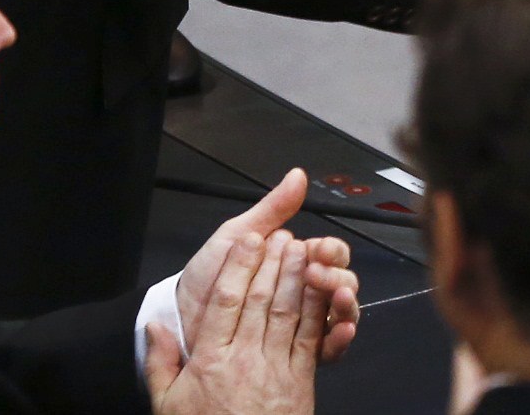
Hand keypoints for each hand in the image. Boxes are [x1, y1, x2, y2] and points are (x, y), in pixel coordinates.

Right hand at [148, 227, 327, 414]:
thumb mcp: (167, 405)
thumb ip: (160, 363)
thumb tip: (153, 327)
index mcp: (210, 360)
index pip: (224, 302)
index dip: (238, 267)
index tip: (246, 241)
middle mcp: (243, 358)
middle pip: (259, 300)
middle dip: (271, 263)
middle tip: (279, 235)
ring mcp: (274, 368)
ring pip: (286, 313)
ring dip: (295, 278)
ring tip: (301, 249)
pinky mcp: (300, 380)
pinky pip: (309, 338)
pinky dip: (316, 310)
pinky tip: (321, 289)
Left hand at [179, 170, 360, 366]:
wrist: (183, 319)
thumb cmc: (208, 277)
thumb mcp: (238, 236)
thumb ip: (272, 209)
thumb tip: (298, 175)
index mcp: (296, 262)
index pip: (331, 253)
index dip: (331, 249)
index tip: (318, 247)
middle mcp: (306, 292)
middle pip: (343, 281)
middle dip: (337, 275)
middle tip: (316, 273)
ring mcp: (306, 324)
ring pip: (342, 313)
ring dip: (346, 303)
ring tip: (337, 298)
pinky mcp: (299, 354)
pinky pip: (330, 349)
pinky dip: (341, 339)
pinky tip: (341, 331)